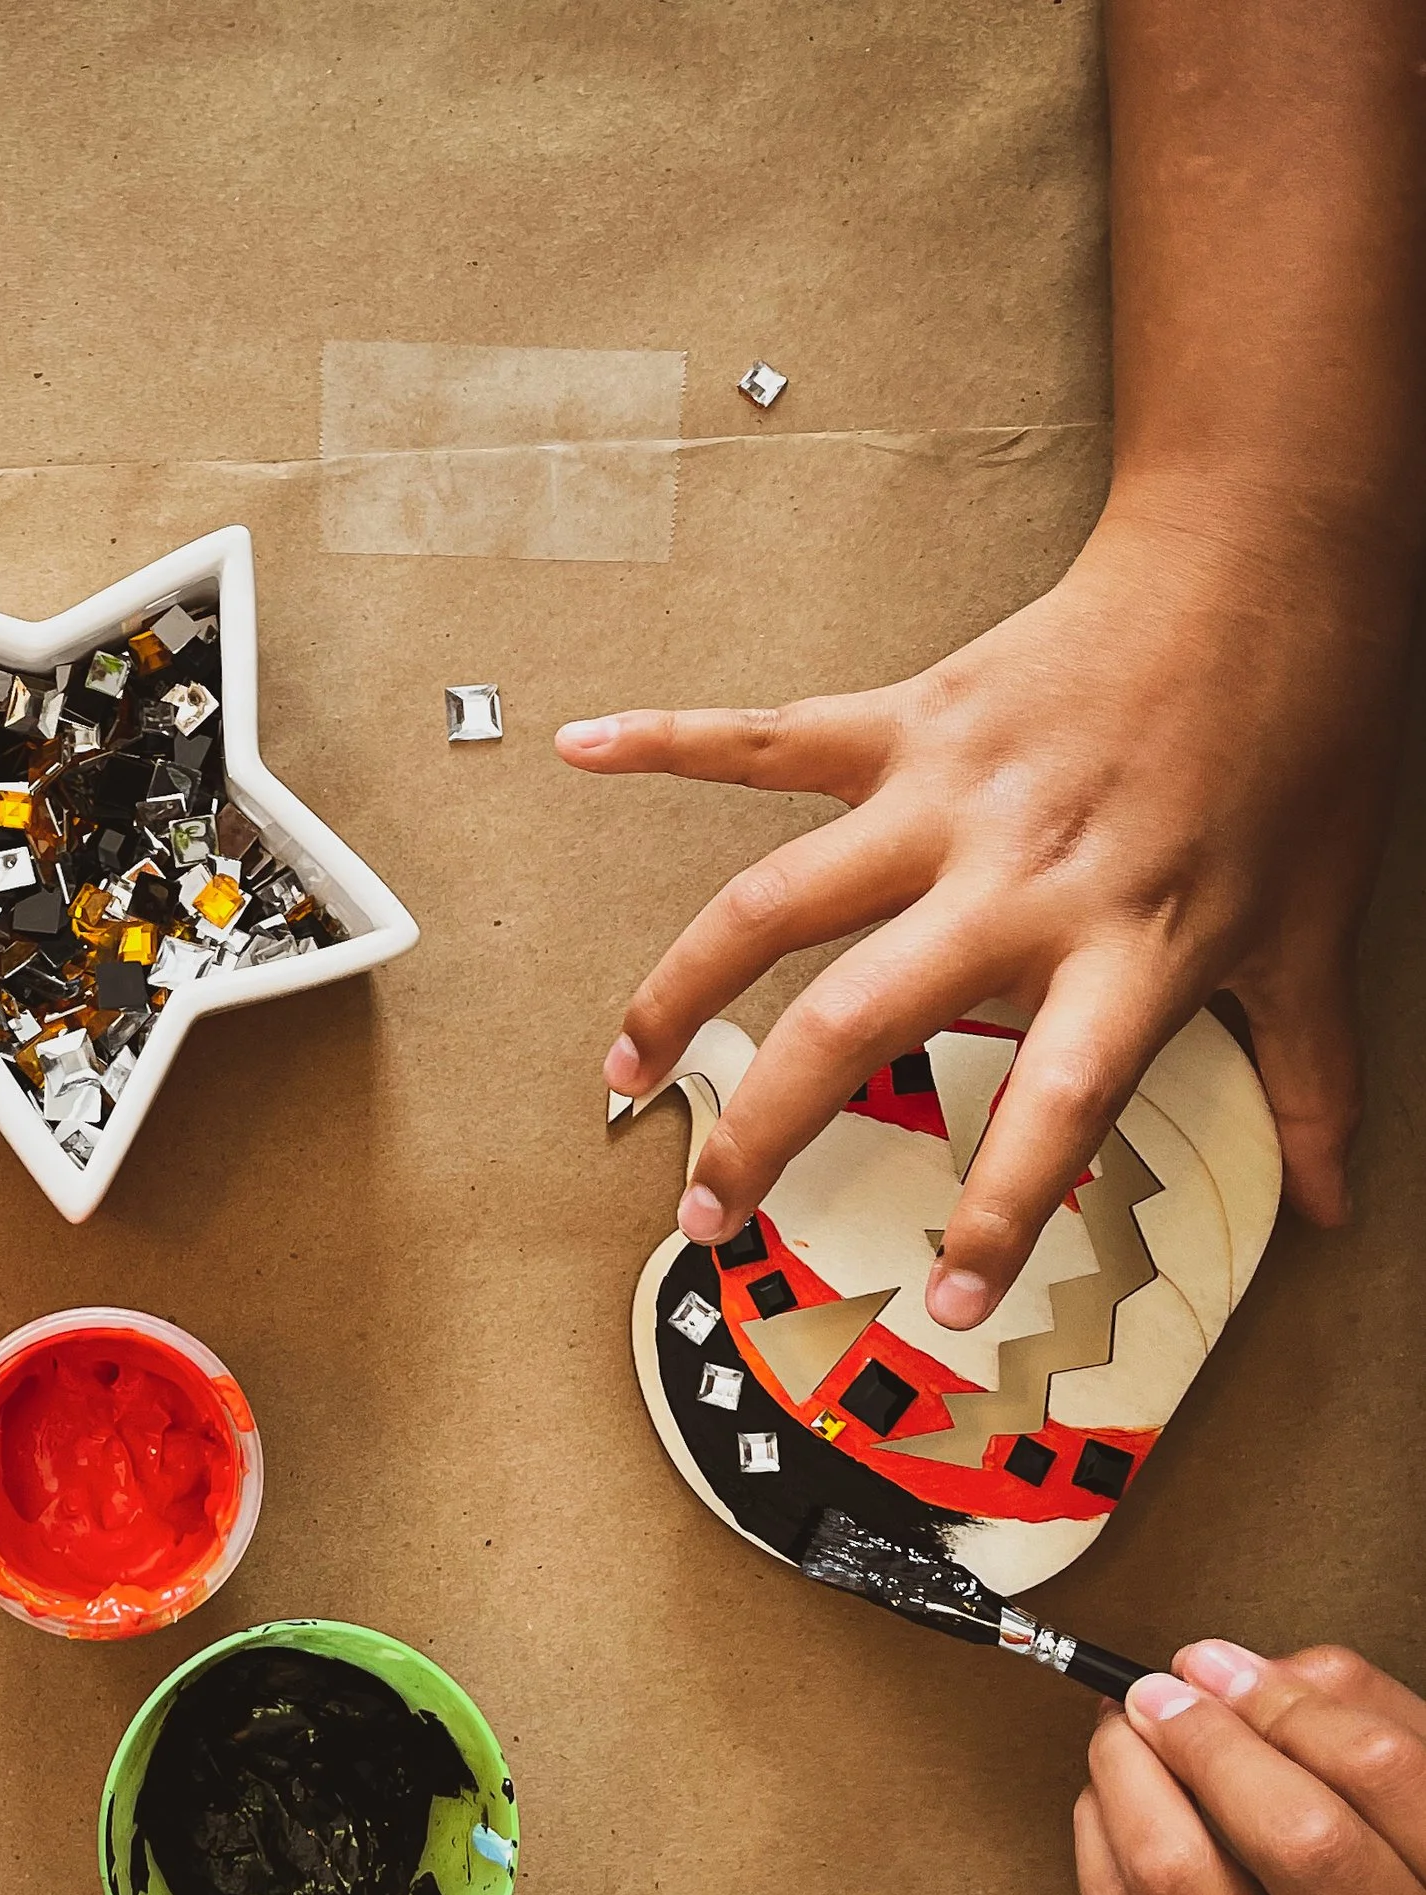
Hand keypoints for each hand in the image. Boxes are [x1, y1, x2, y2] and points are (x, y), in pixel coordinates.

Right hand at [559, 497, 1408, 1328]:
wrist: (1267, 566)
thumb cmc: (1298, 743)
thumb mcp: (1318, 931)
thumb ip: (1317, 1079)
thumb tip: (1337, 1206)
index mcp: (1127, 946)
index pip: (1052, 1109)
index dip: (997, 1213)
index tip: (945, 1302)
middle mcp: (1015, 880)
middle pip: (853, 1021)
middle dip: (762, 1129)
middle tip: (708, 1212)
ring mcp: (943, 800)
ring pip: (772, 905)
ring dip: (678, 990)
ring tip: (624, 1071)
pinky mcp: (904, 723)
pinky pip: (766, 738)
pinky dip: (669, 741)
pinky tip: (583, 751)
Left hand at [1075, 1639, 1425, 1894]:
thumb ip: (1389, 1750)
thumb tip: (1257, 1670)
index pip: (1389, 1780)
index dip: (1289, 1701)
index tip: (1221, 1663)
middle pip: (1289, 1836)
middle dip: (1204, 1738)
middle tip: (1156, 1690)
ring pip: (1182, 1891)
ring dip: (1127, 1785)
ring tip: (1120, 1737)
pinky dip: (1098, 1858)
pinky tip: (1104, 1813)